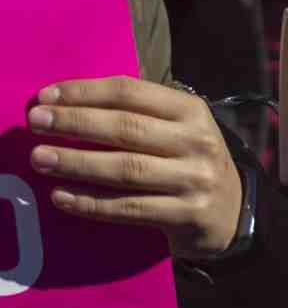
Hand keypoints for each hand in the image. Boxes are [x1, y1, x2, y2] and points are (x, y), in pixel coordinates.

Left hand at [28, 77, 242, 258]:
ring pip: (126, 169)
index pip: (132, 93)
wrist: (232, 211)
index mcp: (192, 111)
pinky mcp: (187, 214)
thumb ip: (138, 114)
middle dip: (75, 123)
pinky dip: (91, 203)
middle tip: (35, 123)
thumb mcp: (179, 129)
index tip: (46, 97)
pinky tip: (61, 197)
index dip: (86, 93)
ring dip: (77, 163)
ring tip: (39, 159)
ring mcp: (195, 179)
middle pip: (127, 128)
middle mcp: (198, 142)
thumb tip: (67, 103)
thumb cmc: (189, 162)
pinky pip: (129, 208)